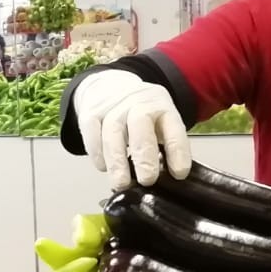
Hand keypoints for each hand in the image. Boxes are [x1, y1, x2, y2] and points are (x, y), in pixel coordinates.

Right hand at [73, 68, 191, 190]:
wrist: (111, 88)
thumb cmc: (141, 115)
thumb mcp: (161, 123)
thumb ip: (166, 147)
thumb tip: (169, 180)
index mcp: (163, 106)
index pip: (174, 127)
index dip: (178, 152)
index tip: (179, 174)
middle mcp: (138, 102)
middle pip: (141, 124)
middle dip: (144, 155)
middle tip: (147, 180)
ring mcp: (113, 106)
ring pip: (113, 132)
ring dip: (117, 161)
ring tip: (121, 184)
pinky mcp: (91, 113)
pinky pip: (92, 134)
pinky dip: (97, 153)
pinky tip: (104, 167)